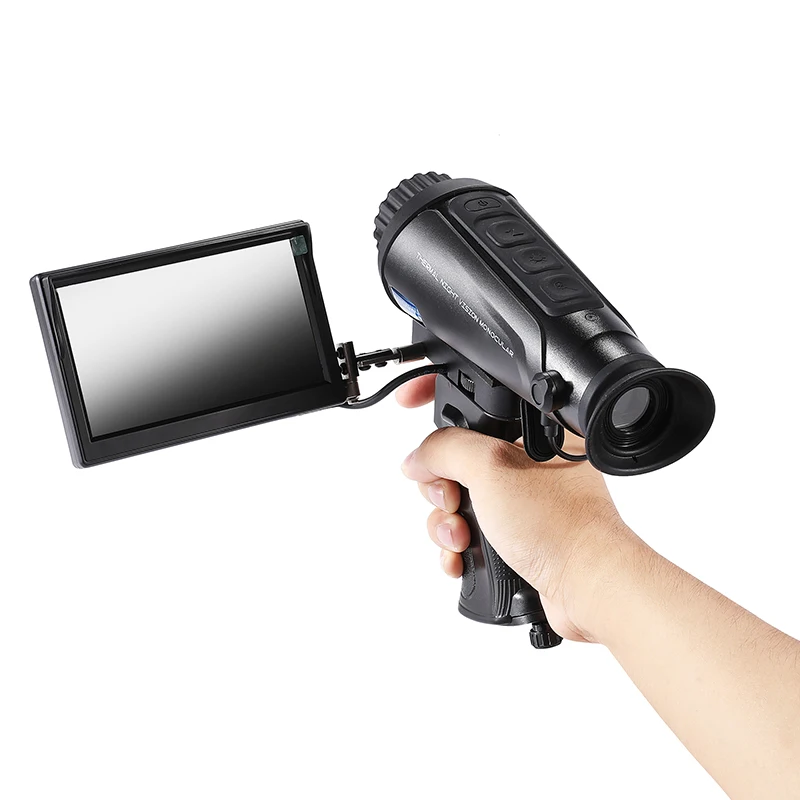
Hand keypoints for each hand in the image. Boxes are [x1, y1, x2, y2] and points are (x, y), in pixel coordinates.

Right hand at [397, 374, 640, 642]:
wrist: (587, 587)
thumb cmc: (561, 525)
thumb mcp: (491, 468)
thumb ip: (443, 449)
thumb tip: (415, 459)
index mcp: (532, 433)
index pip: (473, 401)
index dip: (435, 396)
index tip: (407, 400)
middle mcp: (526, 465)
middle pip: (453, 461)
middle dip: (441, 488)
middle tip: (454, 500)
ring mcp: (521, 503)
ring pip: (456, 502)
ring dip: (446, 524)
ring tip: (462, 539)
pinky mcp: (515, 538)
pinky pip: (467, 535)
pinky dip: (457, 549)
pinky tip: (463, 559)